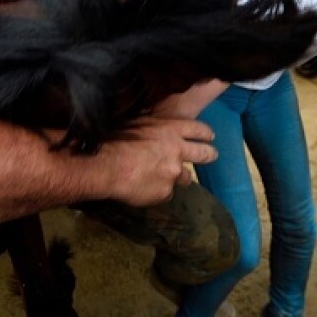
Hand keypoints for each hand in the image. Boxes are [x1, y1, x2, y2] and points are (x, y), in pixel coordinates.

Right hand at [102, 116, 216, 206]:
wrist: (106, 167)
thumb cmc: (115, 141)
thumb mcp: (137, 123)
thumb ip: (153, 127)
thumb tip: (156, 127)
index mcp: (170, 130)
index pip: (198, 130)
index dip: (205, 134)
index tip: (209, 137)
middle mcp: (177, 151)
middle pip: (204, 154)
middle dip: (209, 155)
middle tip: (210, 156)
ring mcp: (173, 173)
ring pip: (185, 177)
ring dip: (178, 177)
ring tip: (165, 177)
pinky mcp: (165, 192)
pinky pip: (166, 192)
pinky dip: (159, 191)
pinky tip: (146, 188)